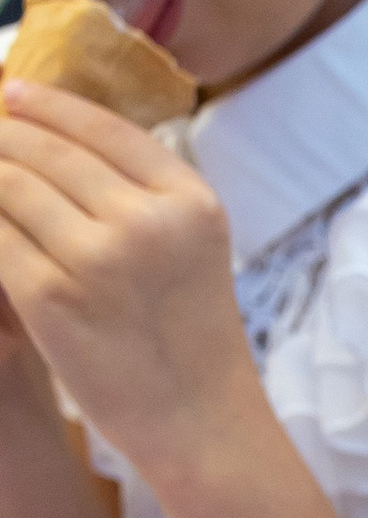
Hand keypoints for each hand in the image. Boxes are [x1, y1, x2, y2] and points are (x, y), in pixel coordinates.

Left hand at [0, 78, 260, 467]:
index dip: (47, 104)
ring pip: (10, 186)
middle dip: (1, 135)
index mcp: (188, 200)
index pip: (102, 127)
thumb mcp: (192, 247)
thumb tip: (53, 134)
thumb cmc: (188, 338)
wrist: (199, 423)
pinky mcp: (51, 296)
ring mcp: (97, 258)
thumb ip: (142, 191)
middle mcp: (147, 221)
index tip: (11, 94)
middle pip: (47, 150)